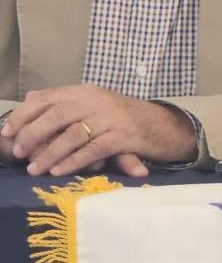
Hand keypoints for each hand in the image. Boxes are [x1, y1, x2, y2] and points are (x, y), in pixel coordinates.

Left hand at [0, 85, 196, 176]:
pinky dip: (73, 161)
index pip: (47, 97)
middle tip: (20, 154)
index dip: (24, 114)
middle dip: (33, 134)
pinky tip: (59, 171)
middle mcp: (98, 100)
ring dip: (50, 153)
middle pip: (57, 114)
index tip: (7, 132)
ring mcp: (112, 117)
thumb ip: (69, 102)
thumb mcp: (96, 104)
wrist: (165, 126)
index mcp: (86, 91)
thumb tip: (33, 98)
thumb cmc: (126, 119)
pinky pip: (93, 149)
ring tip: (35, 169)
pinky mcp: (124, 136)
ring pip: (73, 133)